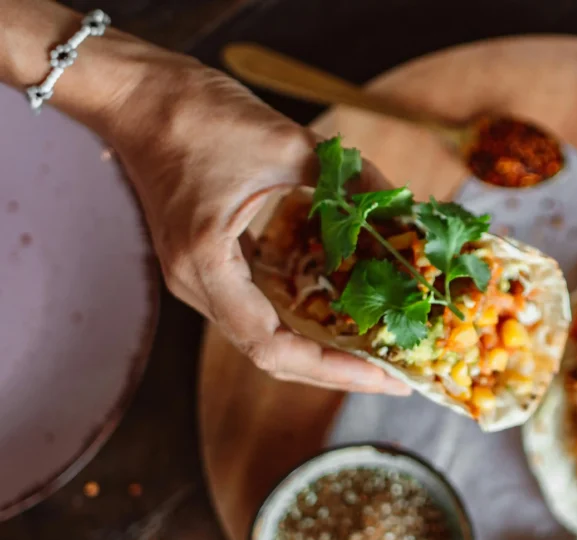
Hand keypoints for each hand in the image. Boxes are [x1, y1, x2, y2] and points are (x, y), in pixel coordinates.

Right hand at [104, 50, 409, 393]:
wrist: (137, 95)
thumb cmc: (197, 114)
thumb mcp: (286, 142)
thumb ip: (351, 178)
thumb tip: (409, 208)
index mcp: (206, 263)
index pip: (270, 347)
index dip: (331, 370)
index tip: (383, 377)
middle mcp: (195, 284)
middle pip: (270, 354)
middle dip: (335, 370)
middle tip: (397, 377)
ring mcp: (197, 278)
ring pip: (264, 336)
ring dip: (320, 349)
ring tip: (378, 353)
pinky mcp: (207, 264)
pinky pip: (258, 307)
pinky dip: (301, 317)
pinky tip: (343, 315)